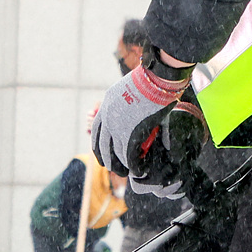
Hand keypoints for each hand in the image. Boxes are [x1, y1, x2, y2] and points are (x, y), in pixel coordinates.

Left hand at [91, 66, 200, 196]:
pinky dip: (134, 166)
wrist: (156, 79)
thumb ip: (127, 104)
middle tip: (113, 168)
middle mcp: (107, 117)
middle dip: (107, 160)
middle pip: (101, 146)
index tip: (104, 153)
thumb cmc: (151, 81)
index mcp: (106, 106)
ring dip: (120, 166)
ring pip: (114, 155)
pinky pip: (129, 156)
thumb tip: (135, 110)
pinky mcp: (130, 134)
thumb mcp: (130, 90)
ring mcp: (117, 127)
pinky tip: (139, 170)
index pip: (96, 131)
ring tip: (127, 172)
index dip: (99, 145)